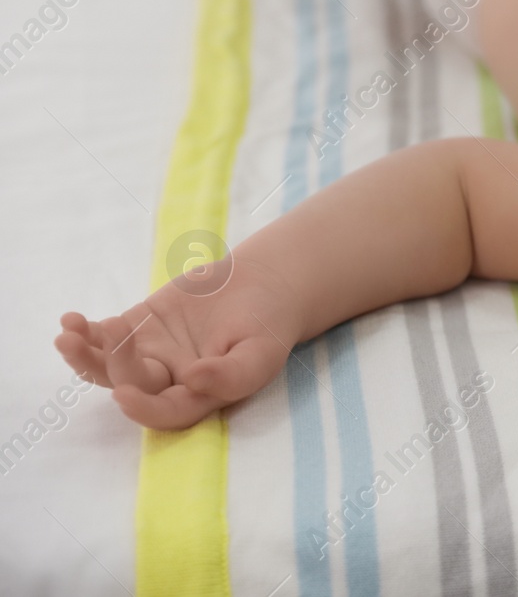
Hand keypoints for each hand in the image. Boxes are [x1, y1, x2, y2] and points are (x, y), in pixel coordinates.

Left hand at [55, 264, 303, 429]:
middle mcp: (168, 381)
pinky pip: (104, 334)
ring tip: (68, 334)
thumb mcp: (261, 352)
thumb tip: (193, 381)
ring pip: (107, 366)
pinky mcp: (140, 326)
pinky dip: (86, 331)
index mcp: (199, 397)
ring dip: (84, 355)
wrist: (264, 285)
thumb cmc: (269, 325)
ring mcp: (150, 353)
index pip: (166, 412)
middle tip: (114, 330)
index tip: (123, 396)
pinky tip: (72, 321)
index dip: (143, 409)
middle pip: (132, 384)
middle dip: (115, 364)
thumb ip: (232, 374)